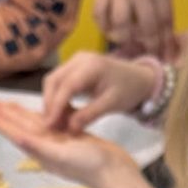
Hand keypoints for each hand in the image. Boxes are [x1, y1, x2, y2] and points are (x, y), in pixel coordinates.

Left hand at [0, 97, 139, 187]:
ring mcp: (62, 144)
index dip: (3, 123)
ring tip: (11, 105)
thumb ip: (39, 146)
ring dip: (24, 114)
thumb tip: (17, 137)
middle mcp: (49, 148)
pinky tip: (45, 109)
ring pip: (39, 124)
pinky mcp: (75, 139)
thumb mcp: (62, 156)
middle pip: (24, 127)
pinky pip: (56, 123)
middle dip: (9, 116)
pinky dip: (48, 114)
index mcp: (43, 152)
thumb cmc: (91, 166)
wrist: (116, 174)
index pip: (18, 134)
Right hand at [40, 50, 156, 136]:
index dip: (56, 105)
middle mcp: (79, 59)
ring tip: (54, 122)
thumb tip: (69, 128)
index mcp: (92, 65)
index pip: (67, 85)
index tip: (49, 125)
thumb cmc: (128, 90)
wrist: (138, 78)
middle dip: (49, 104)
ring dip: (50, 101)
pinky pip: (59, 81)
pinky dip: (56, 97)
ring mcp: (75, 61)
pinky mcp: (73, 67)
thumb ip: (89, 115)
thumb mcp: (111, 104)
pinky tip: (60, 113)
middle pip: (54, 80)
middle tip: (49, 126)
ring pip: (53, 81)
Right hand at [95, 0, 174, 61]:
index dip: (167, 42)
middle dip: (151, 46)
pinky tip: (112, 32)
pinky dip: (104, 27)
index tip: (168, 56)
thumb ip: (167, 6)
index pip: (165, 21)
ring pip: (121, 24)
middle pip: (145, 27)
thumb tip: (170, 39)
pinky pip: (100, 15)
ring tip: (132, 46)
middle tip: (153, 57)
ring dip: (127, 39)